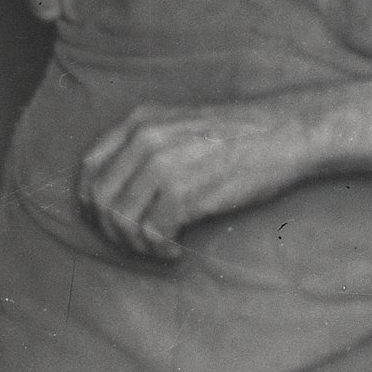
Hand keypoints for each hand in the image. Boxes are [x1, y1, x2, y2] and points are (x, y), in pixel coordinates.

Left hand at [74, 100, 317, 261]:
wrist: (281, 133)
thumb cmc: (238, 135)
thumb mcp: (179, 123)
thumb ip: (147, 144)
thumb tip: (122, 187)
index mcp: (139, 122)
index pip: (90, 165)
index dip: (90, 199)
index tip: (103, 218)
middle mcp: (144, 140)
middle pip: (100, 196)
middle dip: (111, 228)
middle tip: (134, 241)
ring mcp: (161, 166)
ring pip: (122, 218)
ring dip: (135, 242)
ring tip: (157, 247)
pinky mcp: (184, 192)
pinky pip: (152, 232)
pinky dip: (159, 248)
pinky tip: (174, 249)